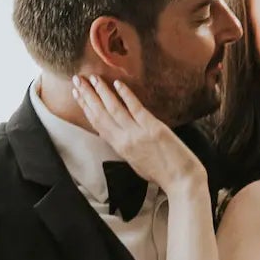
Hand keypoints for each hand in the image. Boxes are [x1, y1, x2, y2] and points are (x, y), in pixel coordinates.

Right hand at [72, 75, 205, 196]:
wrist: (182, 181)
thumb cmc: (162, 173)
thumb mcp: (136, 162)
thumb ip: (125, 146)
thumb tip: (119, 134)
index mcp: (120, 148)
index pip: (97, 124)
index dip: (85, 107)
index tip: (77, 94)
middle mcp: (125, 140)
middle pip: (100, 114)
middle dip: (87, 95)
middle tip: (77, 80)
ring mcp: (138, 133)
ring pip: (114, 109)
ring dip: (101, 91)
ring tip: (92, 78)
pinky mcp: (153, 128)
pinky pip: (135, 108)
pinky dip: (126, 95)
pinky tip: (118, 83)